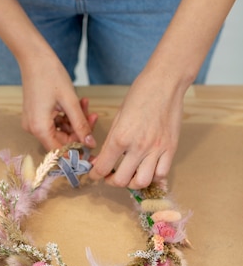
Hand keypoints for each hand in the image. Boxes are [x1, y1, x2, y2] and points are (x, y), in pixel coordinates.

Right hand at [20, 54, 97, 150]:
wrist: (34, 56)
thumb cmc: (50, 75)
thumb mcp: (70, 102)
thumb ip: (81, 125)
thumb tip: (90, 144)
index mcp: (39, 128)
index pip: (60, 151)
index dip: (76, 150)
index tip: (91, 144)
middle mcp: (33, 129)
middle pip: (61, 140)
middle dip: (78, 130)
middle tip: (92, 116)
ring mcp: (33, 122)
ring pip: (60, 130)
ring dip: (74, 120)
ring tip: (84, 104)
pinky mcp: (36, 116)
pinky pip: (54, 122)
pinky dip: (66, 116)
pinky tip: (76, 103)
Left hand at [89, 71, 185, 188]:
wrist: (166, 82)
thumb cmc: (140, 95)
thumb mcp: (117, 118)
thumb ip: (110, 142)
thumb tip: (100, 161)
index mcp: (121, 137)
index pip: (103, 168)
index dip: (95, 175)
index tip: (94, 175)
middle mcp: (139, 147)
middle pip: (122, 181)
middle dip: (112, 182)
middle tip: (111, 176)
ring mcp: (157, 149)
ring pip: (143, 182)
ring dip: (133, 183)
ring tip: (130, 174)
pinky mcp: (171, 148)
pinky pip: (162, 173)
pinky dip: (153, 176)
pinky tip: (147, 169)